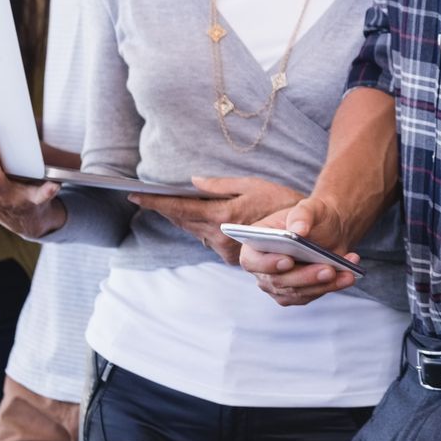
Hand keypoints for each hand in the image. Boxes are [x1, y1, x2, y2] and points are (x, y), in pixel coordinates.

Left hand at [130, 177, 299, 264]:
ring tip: (169, 203)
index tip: (134, 195)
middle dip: (165, 209)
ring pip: (194, 232)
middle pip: (183, 222)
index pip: (181, 209)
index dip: (156, 203)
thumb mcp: (253, 184)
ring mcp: (226, 251)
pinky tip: (200, 218)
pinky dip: (201, 228)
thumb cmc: (282, 201)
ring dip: (183, 219)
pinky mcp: (233, 258)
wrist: (306, 229)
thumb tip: (193, 182)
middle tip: (143, 196)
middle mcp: (221, 237)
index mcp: (224, 216)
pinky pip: (208, 240)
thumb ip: (220, 185)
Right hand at [239, 198, 362, 305]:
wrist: (330, 230)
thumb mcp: (309, 207)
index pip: (252, 260)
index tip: (288, 261)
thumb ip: (301, 214)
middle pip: (278, 281)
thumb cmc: (313, 217)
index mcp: (256, 245)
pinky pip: (313, 295)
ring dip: (323, 285)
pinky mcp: (297, 294)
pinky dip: (333, 286)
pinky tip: (348, 275)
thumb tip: (298, 230)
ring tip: (346, 273)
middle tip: (328, 269)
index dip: (267, 264)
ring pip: (298, 292)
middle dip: (305, 276)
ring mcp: (278, 285)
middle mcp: (263, 269)